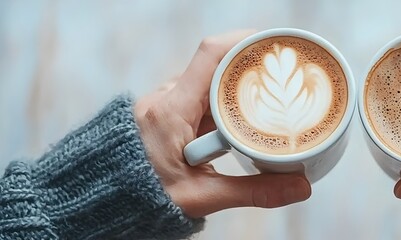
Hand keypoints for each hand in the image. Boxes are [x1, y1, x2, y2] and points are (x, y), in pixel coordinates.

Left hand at [134, 30, 310, 217]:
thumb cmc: (141, 199)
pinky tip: (240, 117)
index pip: (210, 57)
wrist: (99, 202)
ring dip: (234, 89)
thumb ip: (252, 191)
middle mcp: (164, 100)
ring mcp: (161, 106)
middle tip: (281, 75)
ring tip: (267, 95)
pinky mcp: (162, 116)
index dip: (244, 43)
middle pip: (214, 68)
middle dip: (248, 69)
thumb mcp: (201, 196)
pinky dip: (220, 104)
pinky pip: (197, 100)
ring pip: (206, 85)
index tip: (272, 45)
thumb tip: (300, 188)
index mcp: (170, 111)